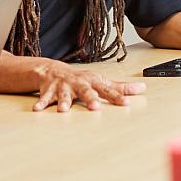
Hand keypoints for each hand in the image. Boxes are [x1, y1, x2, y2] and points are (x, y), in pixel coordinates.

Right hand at [31, 59, 146, 112]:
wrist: (53, 70)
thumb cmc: (82, 79)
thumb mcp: (101, 81)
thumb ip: (121, 87)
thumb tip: (143, 88)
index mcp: (93, 82)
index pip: (107, 90)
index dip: (117, 96)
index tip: (126, 103)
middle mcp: (79, 83)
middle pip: (86, 91)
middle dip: (90, 98)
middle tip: (95, 107)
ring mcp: (64, 87)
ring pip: (64, 95)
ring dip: (64, 102)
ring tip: (64, 110)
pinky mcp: (49, 90)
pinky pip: (44, 98)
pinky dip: (41, 103)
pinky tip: (37, 110)